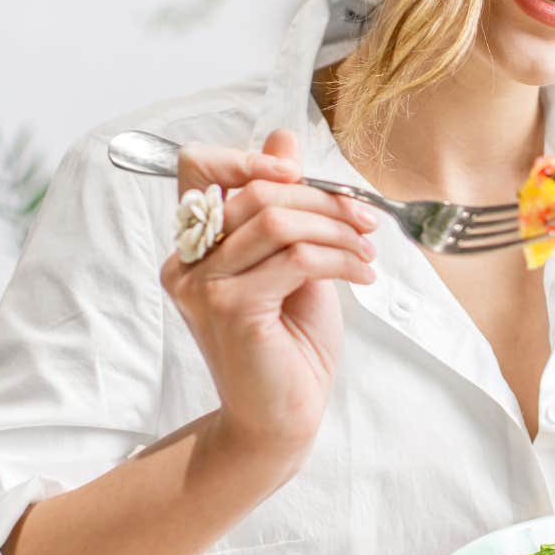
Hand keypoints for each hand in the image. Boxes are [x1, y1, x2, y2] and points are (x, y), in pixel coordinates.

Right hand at [160, 128, 380, 470]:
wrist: (283, 417)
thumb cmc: (289, 342)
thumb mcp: (292, 259)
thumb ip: (284, 204)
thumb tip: (284, 136)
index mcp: (194, 244)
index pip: (196, 166)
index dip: (247, 155)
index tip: (298, 172)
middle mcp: (186, 262)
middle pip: (254, 191)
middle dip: (322, 198)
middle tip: (365, 218)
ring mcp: (203, 287)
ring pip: (276, 220)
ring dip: (337, 228)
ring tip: (367, 249)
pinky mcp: (231, 310)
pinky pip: (294, 258)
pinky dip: (340, 258)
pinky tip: (363, 275)